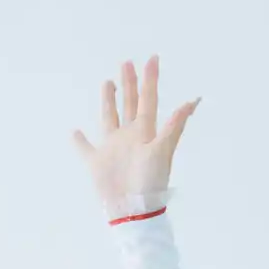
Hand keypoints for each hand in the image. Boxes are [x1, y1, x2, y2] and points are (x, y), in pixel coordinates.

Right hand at [71, 55, 199, 215]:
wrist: (133, 210)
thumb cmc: (149, 182)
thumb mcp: (163, 150)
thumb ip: (175, 125)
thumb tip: (193, 101)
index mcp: (144, 132)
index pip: (148, 100)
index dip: (150, 80)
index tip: (152, 58)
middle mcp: (129, 136)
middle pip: (129, 104)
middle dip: (129, 83)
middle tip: (127, 63)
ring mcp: (112, 148)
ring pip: (109, 118)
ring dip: (109, 101)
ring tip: (108, 83)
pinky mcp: (97, 163)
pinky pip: (86, 149)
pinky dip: (79, 142)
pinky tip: (75, 132)